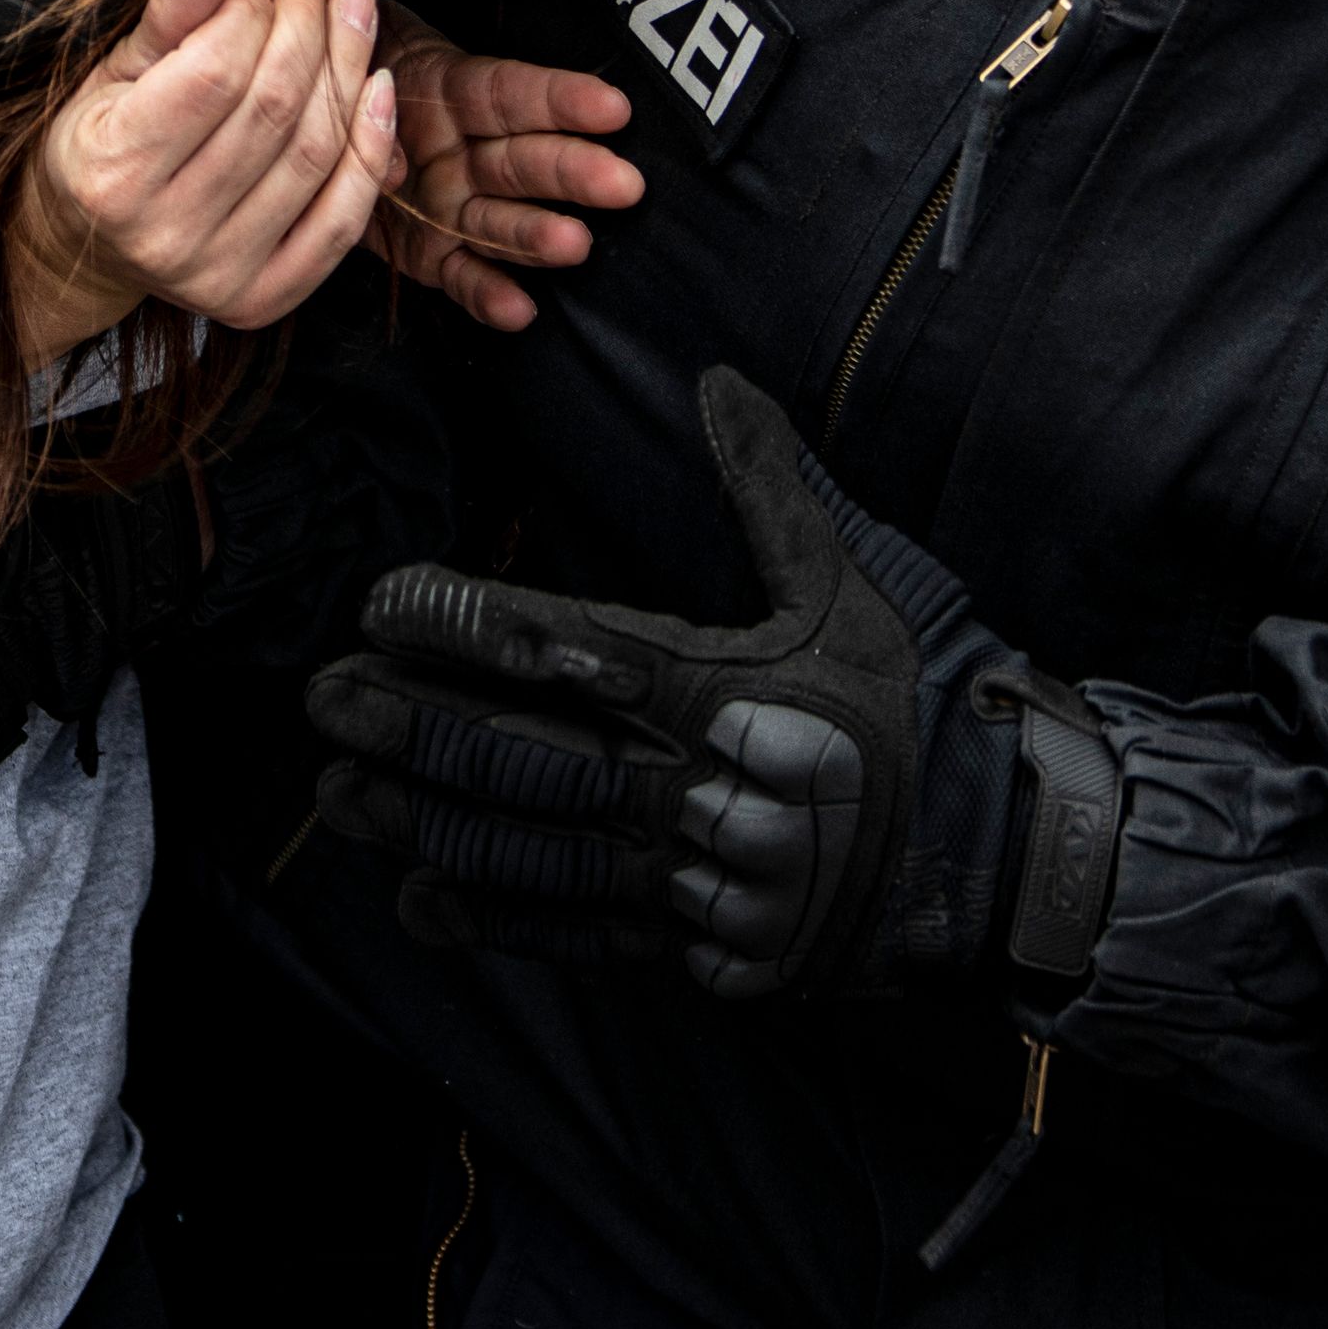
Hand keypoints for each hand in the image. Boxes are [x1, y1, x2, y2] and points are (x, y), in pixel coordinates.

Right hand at [18, 0, 395, 342]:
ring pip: (316, 156)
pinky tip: (378, 89)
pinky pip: (341, 221)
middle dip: (308, 28)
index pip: (215, 72)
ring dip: (349, 71)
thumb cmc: (105, 139)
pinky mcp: (261, 302)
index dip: (252, 12)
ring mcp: (216, 277)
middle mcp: (163, 234)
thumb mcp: (121, 65)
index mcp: (112, 170)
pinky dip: (371, 150)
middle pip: (274, 111)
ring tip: (349, 15)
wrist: (89, 245)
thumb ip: (172, 1)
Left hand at [305, 369, 1113, 998]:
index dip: (459, 627)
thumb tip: (719, 384)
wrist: (1004, 854)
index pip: (559, 648)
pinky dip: (495, 919)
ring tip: (339, 792)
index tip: (382, 605)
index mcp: (718, 686)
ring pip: (529, 846)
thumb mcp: (859, 583)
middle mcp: (689, 783)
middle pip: (518, 754)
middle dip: (409, 726)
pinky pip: (578, 933)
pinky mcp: (702, 944)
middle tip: (323, 698)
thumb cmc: (926, 703)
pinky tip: (420, 901)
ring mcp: (691, 874)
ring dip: (422, 819)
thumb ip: (774, 489)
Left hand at [371, 37, 638, 329]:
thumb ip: (367, 81)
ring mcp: (454, 207)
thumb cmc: (347, 75)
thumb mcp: (349, 53)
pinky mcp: (433, 255)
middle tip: (626, 185)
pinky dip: (488, 296)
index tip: (613, 108)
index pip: (513, 94)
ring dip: (538, 237)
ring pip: (503, 222)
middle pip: (524, 162)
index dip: (561, 101)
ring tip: (576, 247)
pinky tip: (520, 312)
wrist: (317, 132)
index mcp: (451, 92)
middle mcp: (466, 153)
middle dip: (574, 173)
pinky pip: (462, 277)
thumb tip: (389, 143)